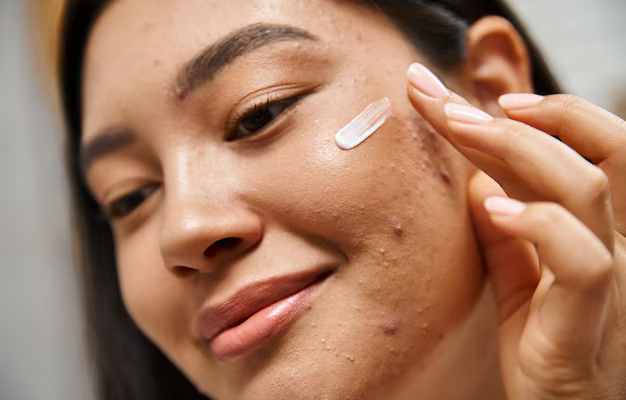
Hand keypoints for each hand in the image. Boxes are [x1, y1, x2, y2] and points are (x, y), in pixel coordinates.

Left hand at [407, 63, 625, 399]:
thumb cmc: (549, 346)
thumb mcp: (522, 280)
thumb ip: (507, 233)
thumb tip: (477, 182)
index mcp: (598, 229)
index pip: (564, 150)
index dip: (514, 114)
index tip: (445, 95)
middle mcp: (617, 243)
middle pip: (594, 149)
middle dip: (523, 114)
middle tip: (452, 102)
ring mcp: (614, 280)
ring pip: (587, 189)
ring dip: (521, 150)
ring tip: (466, 129)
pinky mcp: (591, 323)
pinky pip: (584, 263)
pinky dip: (539, 225)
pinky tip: (493, 208)